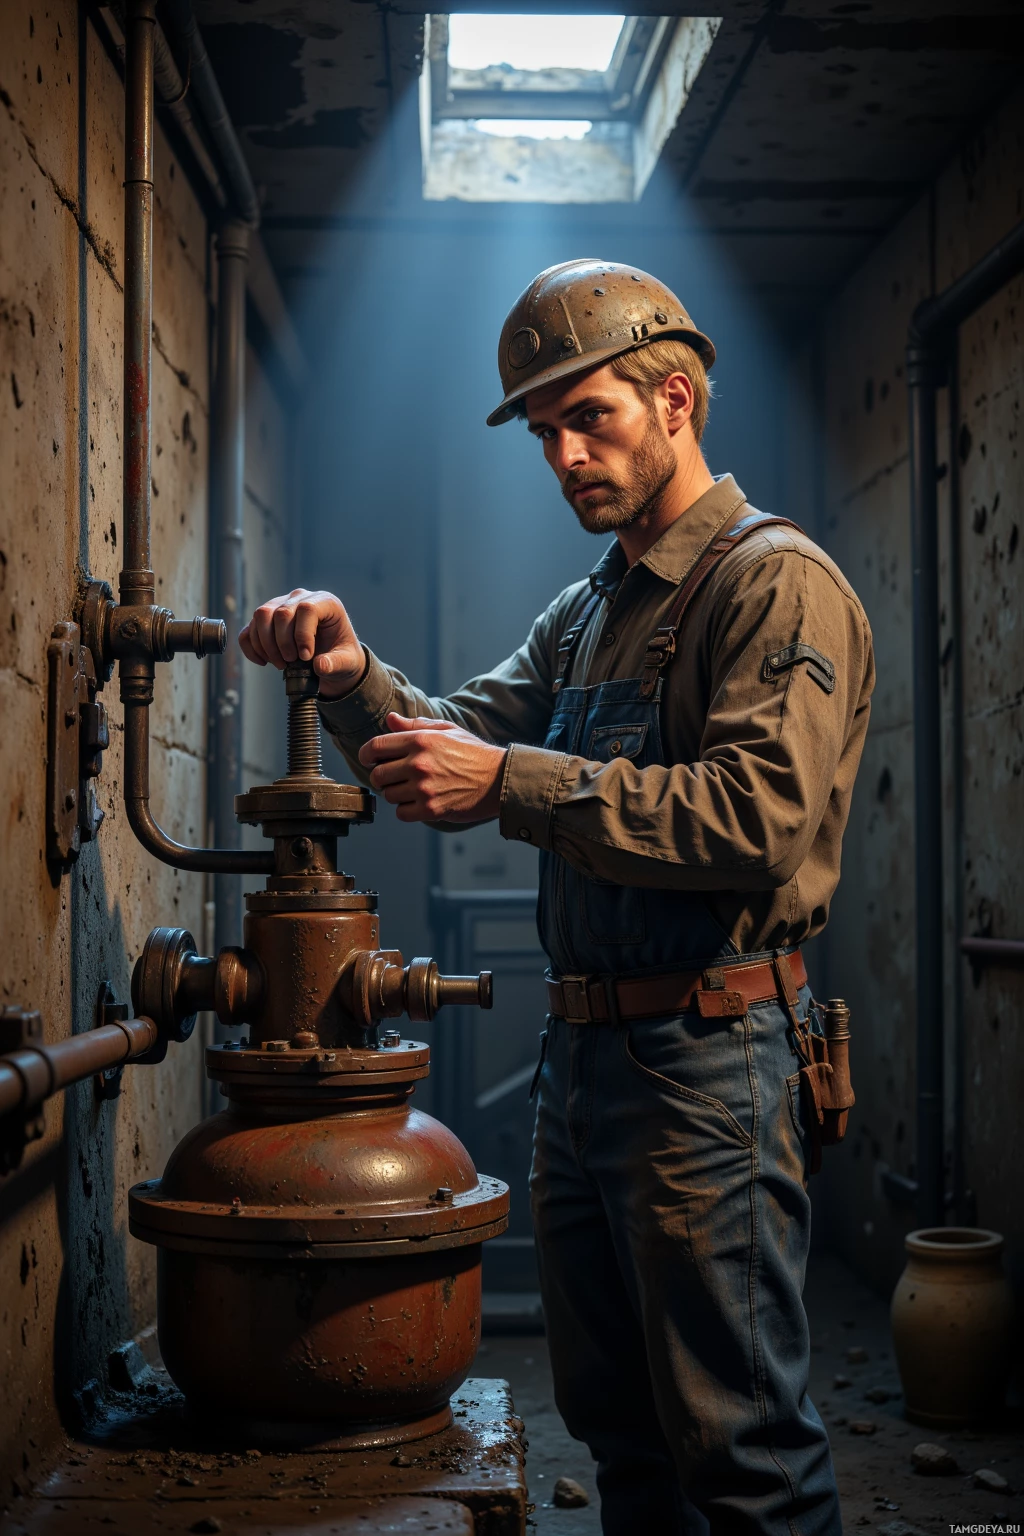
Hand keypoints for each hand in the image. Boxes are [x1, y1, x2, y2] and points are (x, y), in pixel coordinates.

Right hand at [239, 589, 364, 698]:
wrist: (331, 659)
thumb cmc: (342, 655)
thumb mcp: (348, 662)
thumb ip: (336, 663)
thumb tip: (320, 665)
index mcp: (325, 602)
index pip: (307, 609)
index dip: (303, 634)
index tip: (306, 656)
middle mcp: (301, 598)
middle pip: (281, 613)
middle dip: (282, 643)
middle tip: (291, 662)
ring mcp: (281, 605)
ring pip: (261, 616)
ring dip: (265, 645)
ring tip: (280, 664)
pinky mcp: (266, 619)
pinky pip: (249, 629)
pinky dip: (251, 647)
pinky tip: (263, 662)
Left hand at [358, 713, 507, 824]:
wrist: (499, 779)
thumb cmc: (473, 753)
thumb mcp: (446, 730)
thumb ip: (415, 725)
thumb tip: (390, 719)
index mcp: (420, 740)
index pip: (375, 747)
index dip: (366, 755)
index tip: (368, 760)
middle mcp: (418, 763)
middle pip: (377, 775)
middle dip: (382, 776)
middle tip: (396, 777)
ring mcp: (424, 788)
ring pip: (388, 795)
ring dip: (396, 794)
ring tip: (413, 789)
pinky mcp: (430, 809)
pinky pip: (401, 813)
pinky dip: (406, 810)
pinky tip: (419, 802)